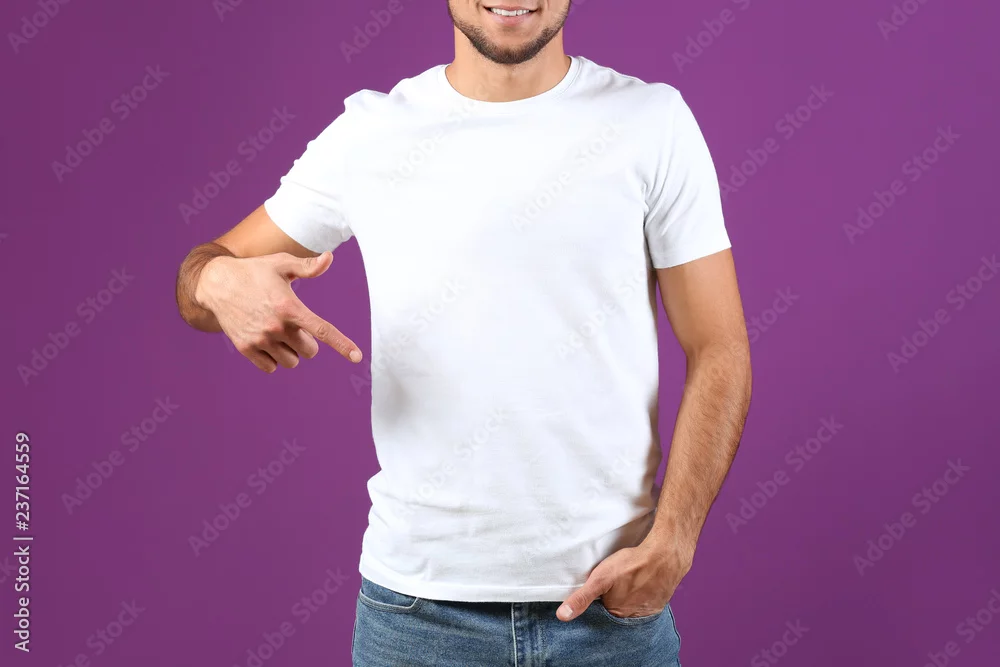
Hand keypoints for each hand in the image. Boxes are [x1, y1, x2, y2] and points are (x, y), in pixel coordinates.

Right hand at [196, 251, 361, 371]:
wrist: (216, 283)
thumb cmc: (254, 271)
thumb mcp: (281, 263)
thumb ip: (307, 266)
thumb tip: (329, 258)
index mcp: (289, 306)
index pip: (322, 330)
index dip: (342, 344)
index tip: (357, 357)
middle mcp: (276, 326)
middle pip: (309, 350)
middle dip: (307, 341)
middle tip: (294, 324)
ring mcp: (260, 339)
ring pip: (291, 361)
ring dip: (291, 351)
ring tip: (278, 332)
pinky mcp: (245, 348)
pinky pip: (271, 367)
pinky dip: (273, 358)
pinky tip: (265, 340)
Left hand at [556, 533, 693, 621]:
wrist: (665, 555)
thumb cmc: (631, 565)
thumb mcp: (600, 579)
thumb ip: (581, 598)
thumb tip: (562, 616)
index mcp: (616, 613)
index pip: (601, 612)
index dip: (599, 600)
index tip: (601, 589)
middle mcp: (633, 617)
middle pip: (616, 609)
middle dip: (614, 599)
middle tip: (616, 582)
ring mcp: (648, 610)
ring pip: (632, 606)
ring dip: (628, 597)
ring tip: (627, 582)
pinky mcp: (659, 602)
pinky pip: (646, 602)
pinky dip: (643, 594)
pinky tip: (640, 583)